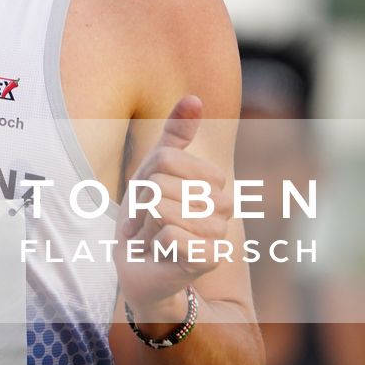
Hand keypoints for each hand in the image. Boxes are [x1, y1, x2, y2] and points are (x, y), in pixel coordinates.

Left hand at [117, 96, 231, 316]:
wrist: (142, 267)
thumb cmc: (148, 217)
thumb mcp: (155, 170)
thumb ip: (176, 135)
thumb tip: (195, 97)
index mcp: (212, 182)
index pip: (167, 160)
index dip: (146, 178)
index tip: (146, 198)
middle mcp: (223, 206)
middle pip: (161, 184)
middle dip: (141, 204)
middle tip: (146, 222)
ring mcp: (218, 233)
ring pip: (165, 209)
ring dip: (146, 225)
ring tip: (152, 236)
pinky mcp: (209, 258)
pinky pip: (172, 235)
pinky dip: (155, 243)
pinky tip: (161, 251)